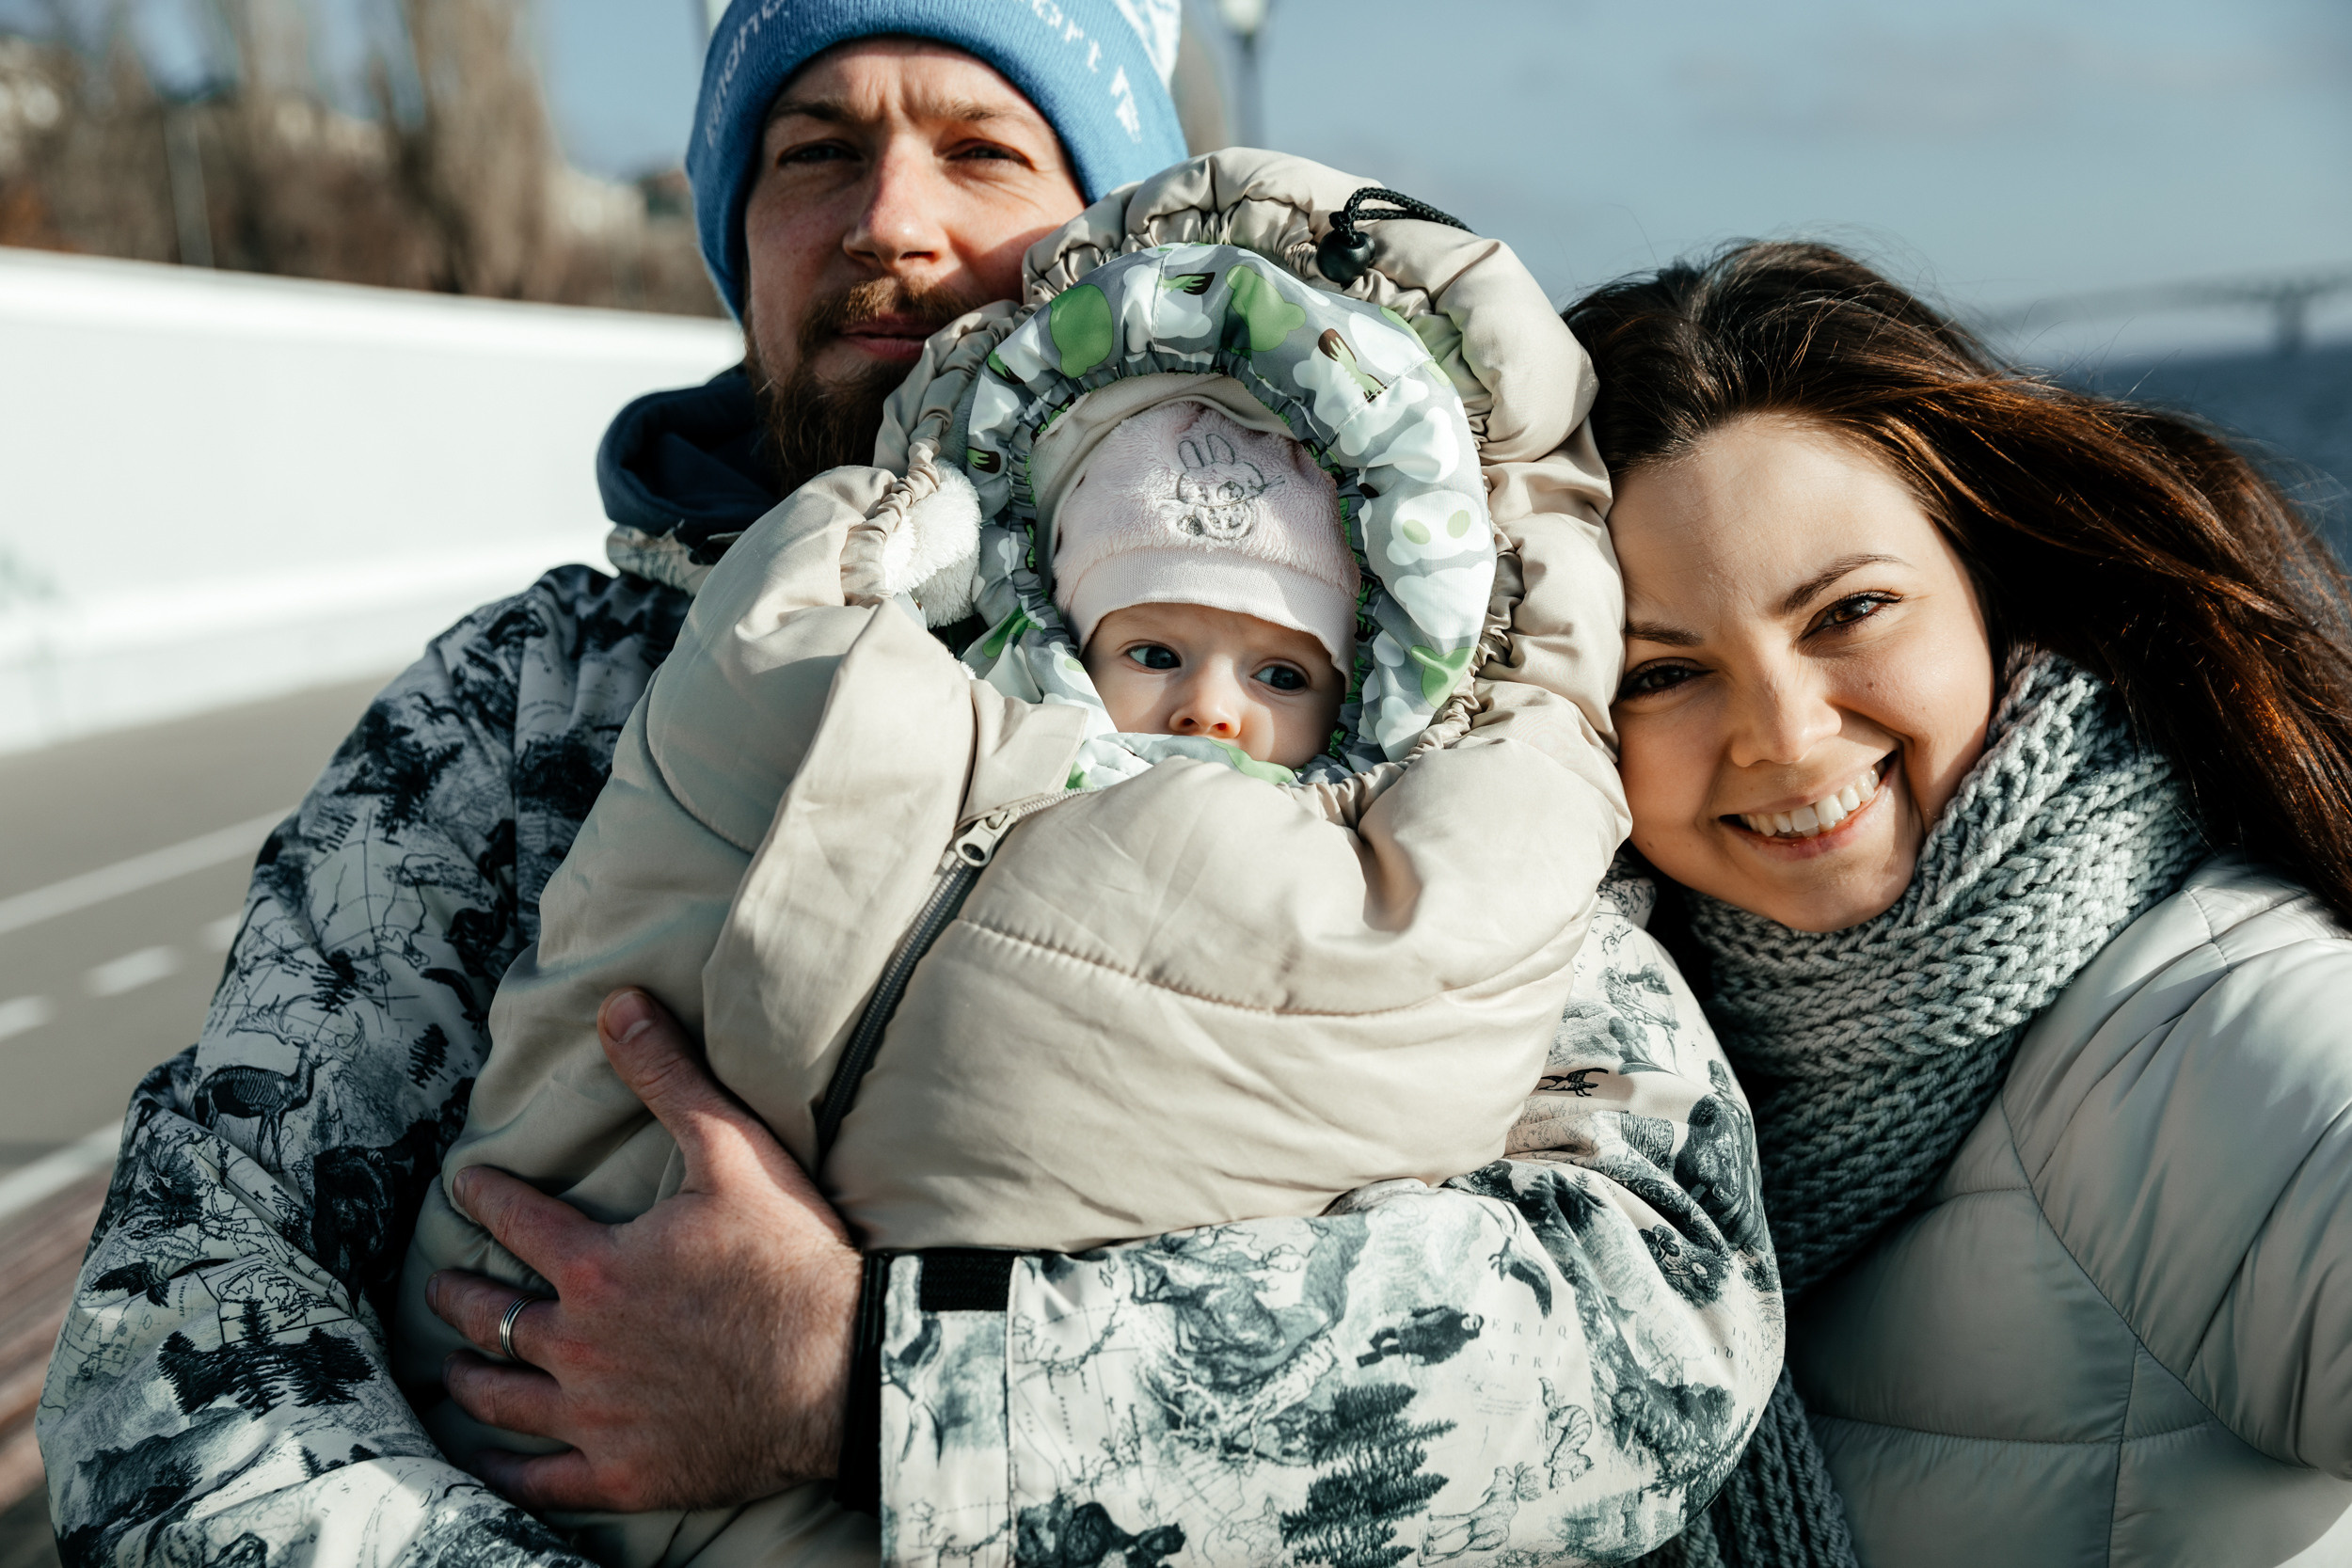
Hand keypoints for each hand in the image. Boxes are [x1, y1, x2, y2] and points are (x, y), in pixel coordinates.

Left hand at [426, 988, 860, 1513]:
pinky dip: (503, 1471)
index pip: (517, 1221)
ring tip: (455, 1367)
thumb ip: (668, 1078)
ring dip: (472, 1377)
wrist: (845, 1370)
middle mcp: (579, 1343)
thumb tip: (618, 1003)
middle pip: (492, 1316)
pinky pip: (539, 1481)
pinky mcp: (623, 1474)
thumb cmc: (792, 1260)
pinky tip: (485, 1462)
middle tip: (441, 1287)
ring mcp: (596, 1416)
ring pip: (503, 1397)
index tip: (465, 1187)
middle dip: (459, 1295)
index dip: (485, 1197)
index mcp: (597, 1267)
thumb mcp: (734, 1151)